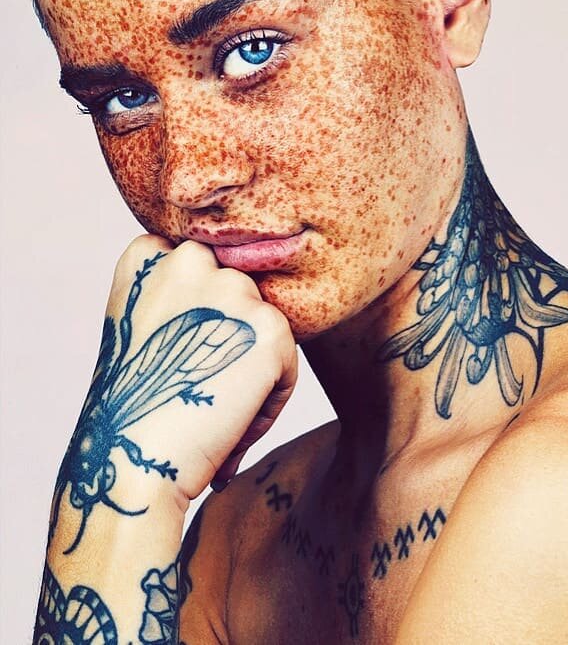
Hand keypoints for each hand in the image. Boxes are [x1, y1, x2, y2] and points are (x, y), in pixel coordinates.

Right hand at [52, 234, 296, 546]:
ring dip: (251, 371)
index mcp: (149, 254)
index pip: (202, 270)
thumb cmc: (136, 409)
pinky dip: (270, 401)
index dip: (196, 321)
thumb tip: (239, 300)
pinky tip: (231, 423)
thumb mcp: (144, 329)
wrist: (131, 461)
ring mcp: (232, 288)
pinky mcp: (269, 326)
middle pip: (238, 296)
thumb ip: (184, 295)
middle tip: (196, 391)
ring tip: (213, 412)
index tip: (173, 361)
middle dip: (228, 343)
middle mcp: (190, 259)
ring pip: (263, 329)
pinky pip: (287, 364)